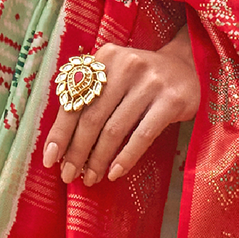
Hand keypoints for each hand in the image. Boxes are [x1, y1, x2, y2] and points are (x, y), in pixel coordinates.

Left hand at [42, 24, 199, 186]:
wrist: (189, 68)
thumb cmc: (144, 81)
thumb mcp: (116, 77)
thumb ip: (94, 97)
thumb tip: (67, 143)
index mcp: (104, 58)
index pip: (75, 100)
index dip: (60, 132)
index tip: (50, 159)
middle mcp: (125, 66)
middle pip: (92, 117)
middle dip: (77, 151)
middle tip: (68, 175)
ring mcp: (149, 84)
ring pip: (114, 129)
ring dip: (98, 159)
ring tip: (90, 179)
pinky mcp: (170, 101)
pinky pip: (142, 136)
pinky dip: (126, 157)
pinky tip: (114, 173)